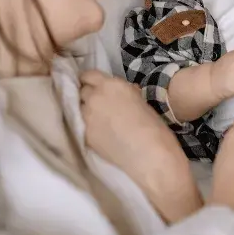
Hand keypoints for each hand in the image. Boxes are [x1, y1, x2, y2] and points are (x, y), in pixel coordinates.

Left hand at [80, 71, 201, 221]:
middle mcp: (94, 97)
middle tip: (99, 106)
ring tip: (99, 121)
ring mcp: (86, 117)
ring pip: (79, 108)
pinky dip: (87, 127)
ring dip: (86, 111)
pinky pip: (81, 125)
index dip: (91, 82)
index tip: (96, 88)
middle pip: (81, 91)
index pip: (88, 75)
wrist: (152, 159)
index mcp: (112, 85)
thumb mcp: (141, 102)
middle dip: (88, 96)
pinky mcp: (84, 135)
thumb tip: (120, 94)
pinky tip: (99, 134)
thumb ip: (125, 93)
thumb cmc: (155, 129)